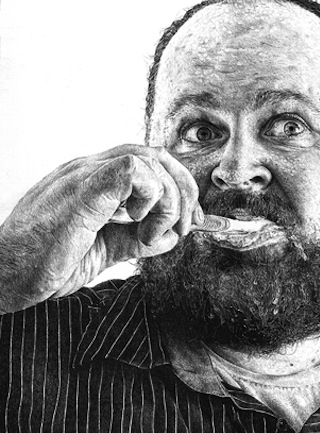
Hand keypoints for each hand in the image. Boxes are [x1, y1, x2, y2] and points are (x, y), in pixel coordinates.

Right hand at [0, 144, 199, 312]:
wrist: (1, 276)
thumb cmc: (44, 262)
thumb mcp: (104, 251)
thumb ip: (137, 241)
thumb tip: (171, 236)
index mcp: (96, 181)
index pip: (151, 163)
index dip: (179, 188)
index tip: (188, 221)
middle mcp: (91, 170)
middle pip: (158, 156)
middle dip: (184, 190)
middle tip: (185, 225)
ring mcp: (85, 175)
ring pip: (151, 159)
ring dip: (169, 199)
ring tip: (153, 233)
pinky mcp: (82, 190)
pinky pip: (131, 171)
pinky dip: (150, 197)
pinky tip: (138, 224)